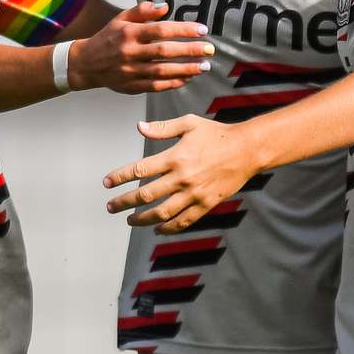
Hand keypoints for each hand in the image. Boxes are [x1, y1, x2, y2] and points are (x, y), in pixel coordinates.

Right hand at [68, 2, 214, 94]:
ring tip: (204, 66)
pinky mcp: (131, 86)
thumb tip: (165, 7)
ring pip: (162, 71)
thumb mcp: (121, 19)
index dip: (183, 30)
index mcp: (129, 33)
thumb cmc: (108, 38)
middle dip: (189, 50)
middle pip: (164, 51)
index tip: (202, 30)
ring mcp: (130, 71)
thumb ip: (142, 11)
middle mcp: (130, 52)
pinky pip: (156, 86)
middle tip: (209, 50)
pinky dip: (173, 83)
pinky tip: (188, 78)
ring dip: (185, 69)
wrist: (85, 63)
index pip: (160, 30)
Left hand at [102, 115, 256, 232]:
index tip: (106, 183)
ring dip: (142, 219)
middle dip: (123, 202)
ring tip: (130, 220)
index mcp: (175, 157)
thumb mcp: (189, 124)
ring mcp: (194, 193)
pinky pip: (183, 221)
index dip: (119, 177)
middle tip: (110, 207)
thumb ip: (162, 128)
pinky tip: (157, 229)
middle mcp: (182, 178)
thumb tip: (138, 127)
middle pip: (145, 195)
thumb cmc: (216, 134)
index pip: (139, 170)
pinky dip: (168, 228)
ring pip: (162, 213)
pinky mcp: (206, 204)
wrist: (247, 150)